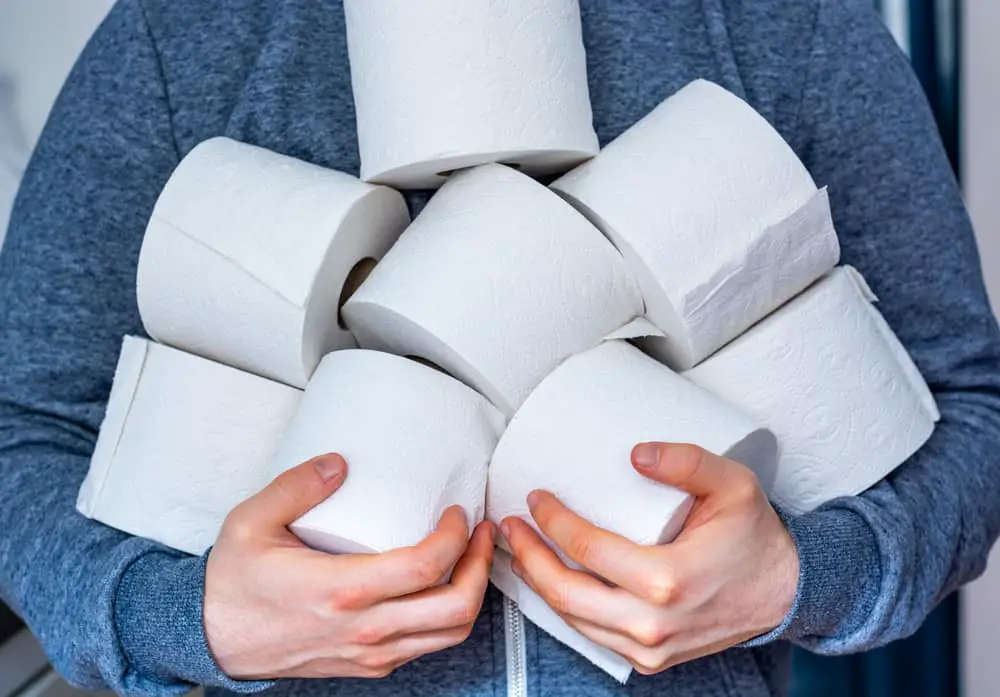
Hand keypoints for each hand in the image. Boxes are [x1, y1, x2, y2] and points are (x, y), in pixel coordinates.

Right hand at [204, 454, 493, 679]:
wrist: (213, 640)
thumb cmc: (234, 586)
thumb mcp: (250, 522)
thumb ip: (295, 486)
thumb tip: (338, 463)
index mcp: (340, 590)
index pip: (425, 567)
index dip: (455, 536)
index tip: (457, 512)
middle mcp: (364, 628)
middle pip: (455, 608)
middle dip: (481, 565)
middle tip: (481, 532)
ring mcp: (370, 652)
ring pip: (449, 634)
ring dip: (471, 593)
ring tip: (471, 557)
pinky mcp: (369, 664)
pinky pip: (426, 646)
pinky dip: (446, 616)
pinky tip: (440, 586)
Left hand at [500, 442, 797, 674]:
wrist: (783, 593)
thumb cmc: (755, 538)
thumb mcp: (733, 485)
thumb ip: (686, 461)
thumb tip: (635, 453)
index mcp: (669, 579)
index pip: (588, 548)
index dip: (552, 521)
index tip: (536, 498)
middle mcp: (653, 622)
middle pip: (565, 593)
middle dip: (528, 557)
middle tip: (510, 527)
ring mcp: (650, 648)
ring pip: (572, 620)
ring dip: (539, 584)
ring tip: (520, 551)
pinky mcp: (650, 660)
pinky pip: (592, 635)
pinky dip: (565, 608)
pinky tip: (552, 581)